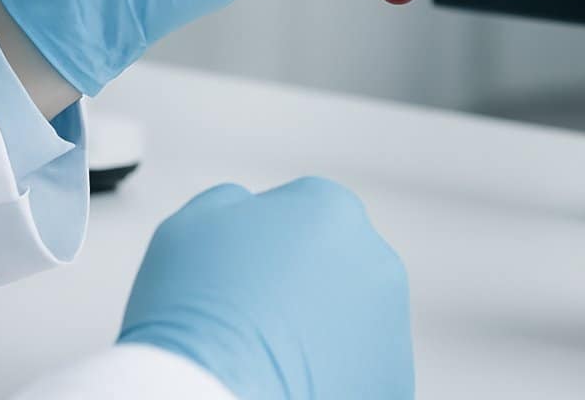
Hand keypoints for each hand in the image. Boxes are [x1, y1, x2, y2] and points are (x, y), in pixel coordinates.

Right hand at [119, 178, 412, 399]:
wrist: (211, 394)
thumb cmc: (194, 309)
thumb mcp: (190, 225)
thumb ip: (232, 203)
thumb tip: (249, 211)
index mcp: (330, 208)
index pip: (304, 218)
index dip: (267, 250)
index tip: (240, 282)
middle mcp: (376, 259)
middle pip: (337, 269)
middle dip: (305, 291)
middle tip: (255, 325)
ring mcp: (392, 324)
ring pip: (354, 323)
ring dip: (323, 336)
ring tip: (272, 362)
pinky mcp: (393, 381)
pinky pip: (362, 373)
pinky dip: (334, 379)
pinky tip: (293, 386)